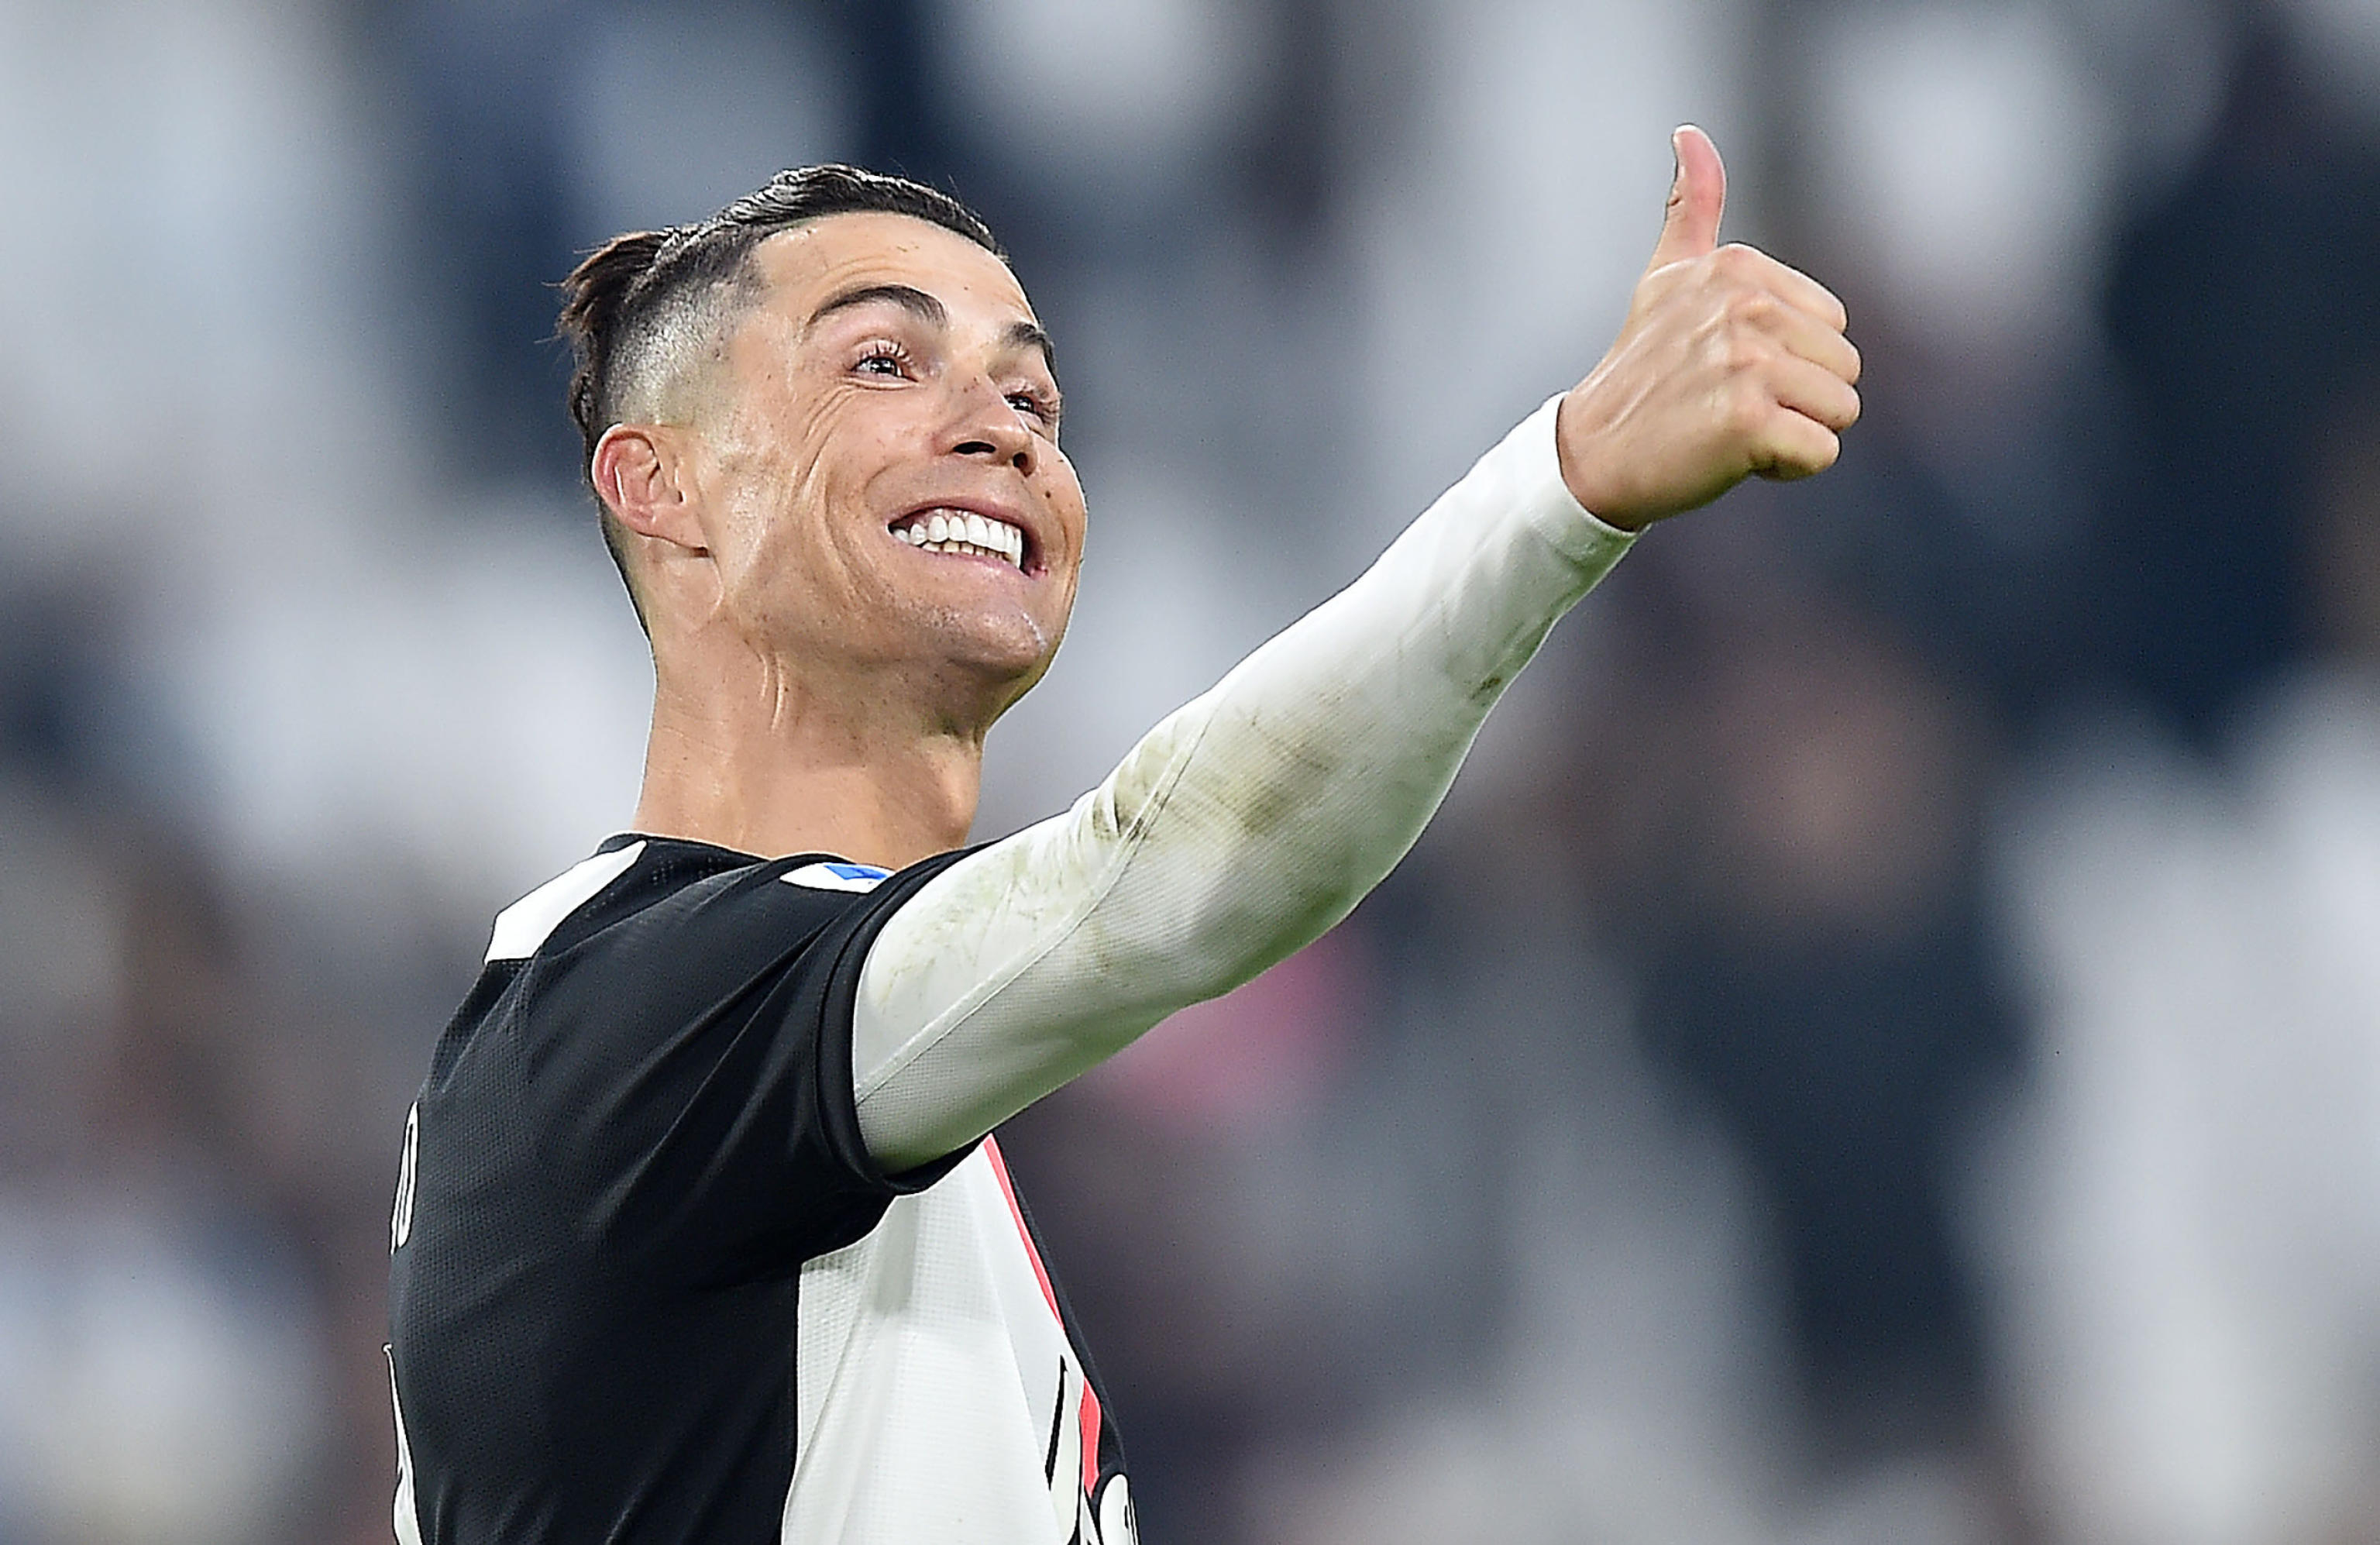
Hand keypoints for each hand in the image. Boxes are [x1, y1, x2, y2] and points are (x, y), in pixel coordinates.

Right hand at [1556, 126, 1860, 529]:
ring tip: (1731, 429)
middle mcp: (1744, 306)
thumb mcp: (1665, 277)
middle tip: (1726, 404)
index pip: (1831, 325)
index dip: (1791, 361)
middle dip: (1799, 399)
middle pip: (1844, 369)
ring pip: (1840, 411)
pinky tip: (1734, 457)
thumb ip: (1691, 207)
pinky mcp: (1747, 420)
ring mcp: (1746, 362)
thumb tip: (1689, 134)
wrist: (1593, 454)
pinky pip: (1821, 452)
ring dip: (1795, 434)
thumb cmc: (1641, 371)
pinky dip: (1787, 468)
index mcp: (1736, 267)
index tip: (1725, 369)